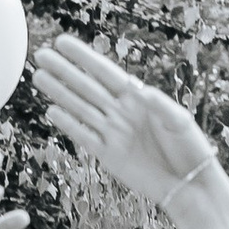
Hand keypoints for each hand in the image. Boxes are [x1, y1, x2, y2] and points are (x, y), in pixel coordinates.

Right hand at [34, 38, 220, 208]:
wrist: (189, 185)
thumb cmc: (190, 150)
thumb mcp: (180, 122)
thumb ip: (161, 106)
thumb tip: (142, 92)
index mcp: (138, 97)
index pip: (105, 72)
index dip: (83, 58)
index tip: (63, 42)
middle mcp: (122, 112)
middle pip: (87, 87)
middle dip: (63, 71)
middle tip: (40, 55)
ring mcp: (113, 133)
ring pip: (80, 108)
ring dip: (60, 93)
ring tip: (38, 77)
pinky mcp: (109, 156)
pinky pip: (84, 137)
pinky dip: (69, 125)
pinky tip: (52, 111)